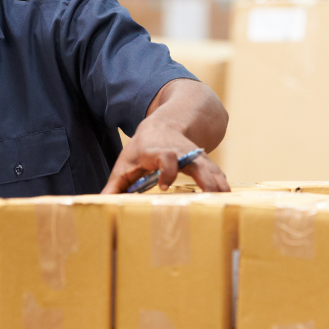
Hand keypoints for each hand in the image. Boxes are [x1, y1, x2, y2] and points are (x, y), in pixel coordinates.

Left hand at [102, 117, 229, 193]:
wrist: (163, 125)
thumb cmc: (141, 148)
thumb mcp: (125, 163)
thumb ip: (115, 185)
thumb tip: (100, 204)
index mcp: (158, 150)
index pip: (166, 156)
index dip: (166, 169)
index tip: (163, 186)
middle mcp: (180, 151)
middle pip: (195, 162)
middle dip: (204, 179)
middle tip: (210, 197)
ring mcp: (195, 155)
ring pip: (210, 168)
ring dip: (218, 184)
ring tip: (225, 202)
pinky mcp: (204, 161)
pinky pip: (216, 172)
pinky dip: (222, 184)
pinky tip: (228, 198)